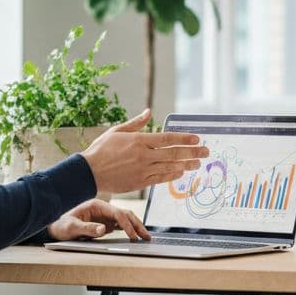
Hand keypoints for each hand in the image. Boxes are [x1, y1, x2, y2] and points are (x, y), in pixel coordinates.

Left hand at [46, 199, 150, 240]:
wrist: (55, 228)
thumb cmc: (61, 225)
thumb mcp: (71, 228)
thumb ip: (87, 228)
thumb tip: (103, 229)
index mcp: (96, 205)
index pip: (117, 213)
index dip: (127, 224)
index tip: (132, 236)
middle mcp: (102, 209)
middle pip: (125, 214)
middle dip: (137, 225)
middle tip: (146, 236)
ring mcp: (105, 216)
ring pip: (125, 219)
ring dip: (135, 227)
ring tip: (145, 237)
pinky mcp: (105, 223)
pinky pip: (120, 226)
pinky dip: (129, 230)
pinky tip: (136, 236)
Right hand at [81, 109, 209, 193]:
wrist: (89, 172)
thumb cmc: (101, 150)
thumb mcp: (117, 131)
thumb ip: (136, 123)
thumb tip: (148, 112)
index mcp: (139, 140)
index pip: (167, 138)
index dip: (184, 138)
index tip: (197, 138)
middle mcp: (144, 156)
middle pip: (174, 153)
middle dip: (193, 152)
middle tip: (206, 151)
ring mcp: (143, 170)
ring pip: (170, 167)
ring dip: (187, 165)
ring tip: (198, 163)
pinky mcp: (140, 182)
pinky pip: (161, 179)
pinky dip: (173, 175)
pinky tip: (182, 172)